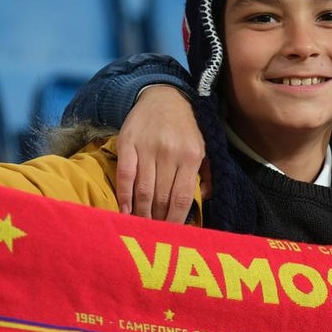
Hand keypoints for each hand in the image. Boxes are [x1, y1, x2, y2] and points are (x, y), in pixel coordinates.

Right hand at [114, 84, 204, 222]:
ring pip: (143, 190)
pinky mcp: (128, 143)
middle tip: (153, 235)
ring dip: (141, 213)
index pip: (182, 197)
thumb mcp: (204, 146)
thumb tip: (205, 197)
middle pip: (161, 197)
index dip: (176, 220)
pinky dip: (123, 195)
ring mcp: (147, 148)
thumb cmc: (186, 127)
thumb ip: (207, 172)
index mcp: (191, 156)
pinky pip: (125, 174)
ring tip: (140, 227)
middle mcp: (170, 153)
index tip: (172, 235)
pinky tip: (125, 210)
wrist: (164, 96)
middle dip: (157, 220)